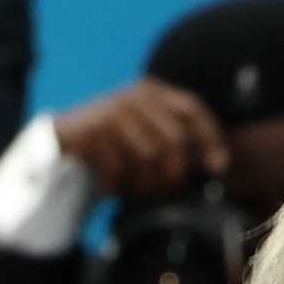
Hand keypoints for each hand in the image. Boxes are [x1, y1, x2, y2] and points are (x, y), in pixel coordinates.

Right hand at [49, 78, 230, 201]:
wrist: (63, 142)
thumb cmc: (113, 144)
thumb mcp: (147, 134)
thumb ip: (178, 142)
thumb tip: (219, 166)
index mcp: (154, 92)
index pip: (193, 108)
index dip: (211, 137)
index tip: (220, 166)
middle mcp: (137, 96)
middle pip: (176, 139)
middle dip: (175, 173)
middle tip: (166, 190)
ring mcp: (116, 110)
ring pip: (151, 156)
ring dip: (146, 183)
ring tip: (136, 190)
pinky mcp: (96, 129)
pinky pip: (123, 165)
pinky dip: (122, 183)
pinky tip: (114, 186)